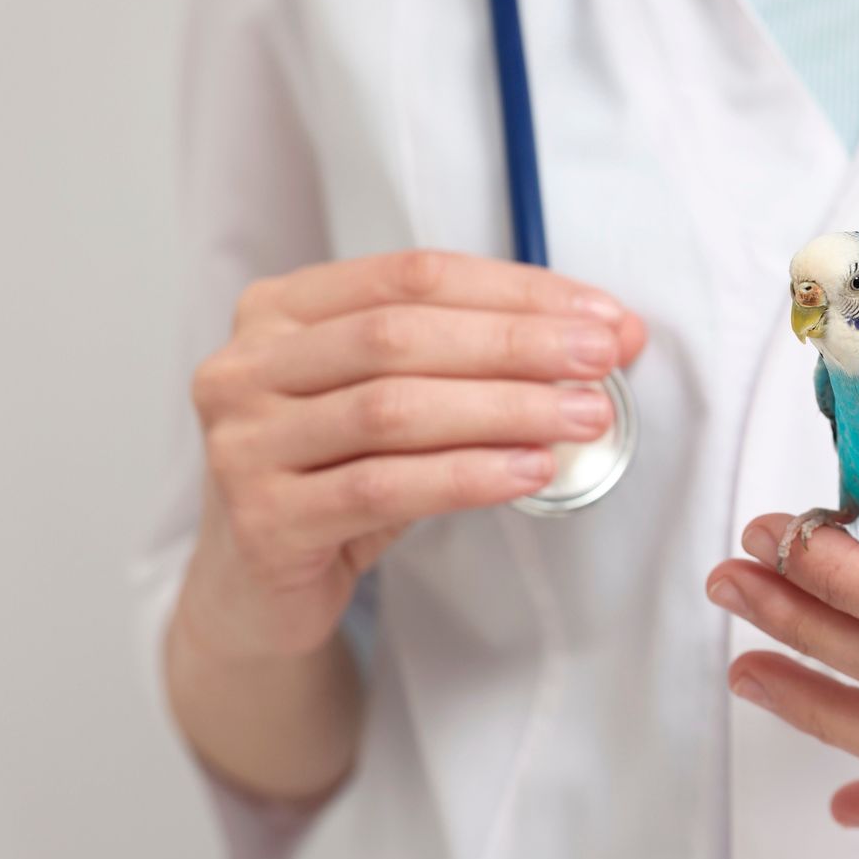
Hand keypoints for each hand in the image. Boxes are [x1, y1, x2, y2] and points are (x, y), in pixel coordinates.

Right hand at [178, 250, 644, 664]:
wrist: (262, 583)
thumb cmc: (347, 471)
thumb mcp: (409, 397)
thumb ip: (490, 356)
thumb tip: (616, 331)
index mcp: (281, 309)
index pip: (413, 275)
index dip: (514, 290)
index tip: (599, 316)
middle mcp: (245, 365)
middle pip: (400, 336)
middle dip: (516, 344)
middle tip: (601, 361)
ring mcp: (242, 442)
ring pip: (393, 410)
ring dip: (506, 409)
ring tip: (584, 417)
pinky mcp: (262, 519)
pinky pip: (382, 488)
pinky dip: (467, 475)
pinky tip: (529, 471)